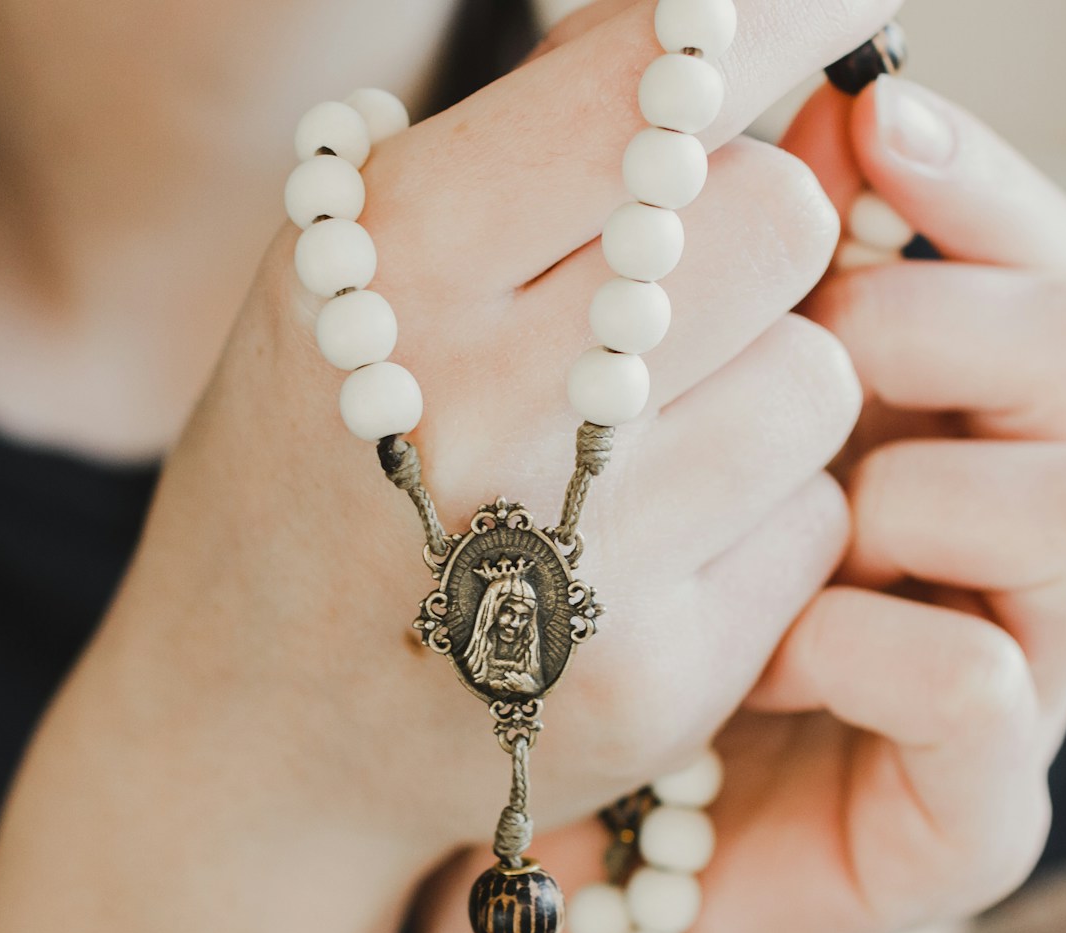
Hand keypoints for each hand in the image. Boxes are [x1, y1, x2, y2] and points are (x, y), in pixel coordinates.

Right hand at [61, 0, 907, 884]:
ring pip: (819, 378)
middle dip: (763, 232)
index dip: (784, 18)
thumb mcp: (343, 274)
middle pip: (780, 219)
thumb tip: (713, 32)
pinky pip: (812, 524)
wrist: (246, 728)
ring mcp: (566, 557)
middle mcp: (478, 400)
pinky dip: (761, 523)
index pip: (661, 82)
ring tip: (647, 446)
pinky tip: (652, 555)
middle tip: (691, 284)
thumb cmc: (307, 468)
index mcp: (394, 257)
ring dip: (767, 388)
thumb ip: (520, 144)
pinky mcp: (644, 682)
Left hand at [373, 71, 1065, 932]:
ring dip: (921, 484)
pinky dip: (874, 647)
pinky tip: (768, 658)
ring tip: (786, 514)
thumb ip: (679, 254)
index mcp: (919, 405)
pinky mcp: (970, 818)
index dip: (961, 175)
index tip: (868, 112)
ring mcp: (1000, 671)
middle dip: (929, 314)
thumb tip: (753, 75)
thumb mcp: (589, 404)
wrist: (483, 821)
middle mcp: (986, 525)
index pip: (1024, 246)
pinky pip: (981, 690)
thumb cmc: (533, 593)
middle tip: (804, 336)